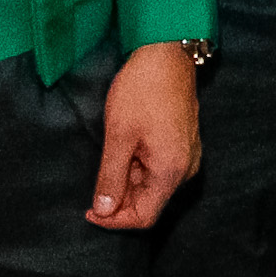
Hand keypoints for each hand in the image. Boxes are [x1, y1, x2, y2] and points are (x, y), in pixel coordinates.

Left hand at [87, 41, 201, 228]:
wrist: (167, 56)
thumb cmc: (142, 92)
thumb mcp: (119, 136)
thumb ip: (111, 177)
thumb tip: (104, 210)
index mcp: (172, 171)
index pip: (144, 218)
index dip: (114, 220)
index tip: (89, 209)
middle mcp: (185, 169)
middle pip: (149, 203)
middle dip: (119, 198)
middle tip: (96, 175)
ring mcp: (187, 156)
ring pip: (152, 186)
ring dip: (127, 181)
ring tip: (112, 153)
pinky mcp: (183, 145)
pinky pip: (158, 170)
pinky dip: (137, 168)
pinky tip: (125, 148)